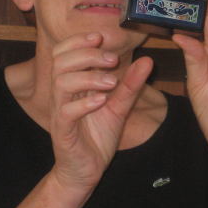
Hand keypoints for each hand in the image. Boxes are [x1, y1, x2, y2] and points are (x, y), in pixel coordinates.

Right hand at [47, 32, 152, 192]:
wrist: (85, 170)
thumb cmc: (97, 135)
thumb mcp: (119, 107)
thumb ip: (131, 84)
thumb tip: (147, 60)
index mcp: (72, 84)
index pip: (64, 53)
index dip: (79, 41)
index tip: (100, 37)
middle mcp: (62, 95)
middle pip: (61, 62)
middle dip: (88, 55)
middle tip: (113, 60)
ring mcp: (60, 112)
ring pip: (62, 83)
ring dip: (88, 77)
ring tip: (111, 82)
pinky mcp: (63, 131)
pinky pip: (66, 112)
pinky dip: (84, 103)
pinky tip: (101, 101)